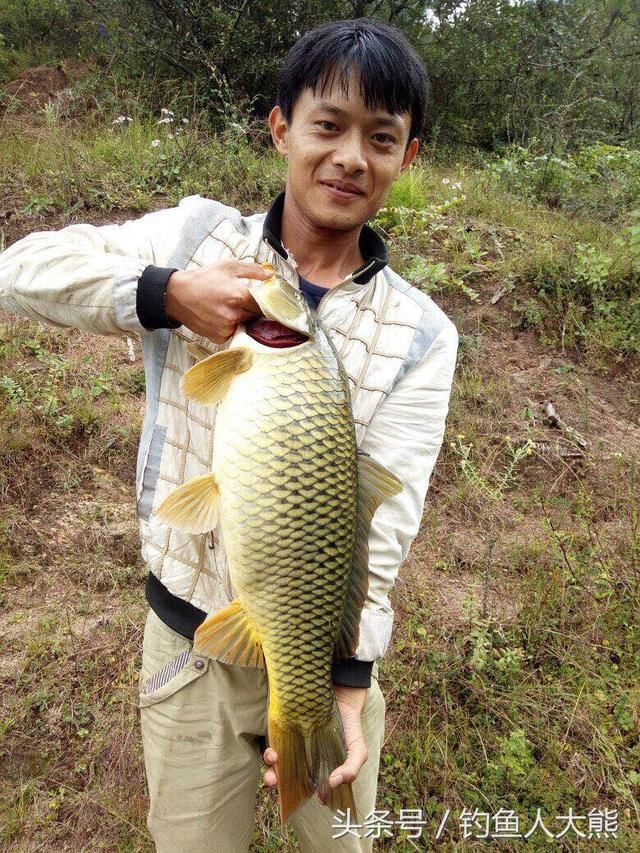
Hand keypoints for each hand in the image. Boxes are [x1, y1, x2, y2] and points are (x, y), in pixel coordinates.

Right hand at [166, 258, 269, 342]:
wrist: (178, 295)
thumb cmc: (203, 279)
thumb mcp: (228, 266)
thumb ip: (253, 270)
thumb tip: (271, 275)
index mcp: (239, 296)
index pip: (264, 304)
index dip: (262, 302)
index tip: (258, 299)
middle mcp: (234, 314)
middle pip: (255, 316)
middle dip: (251, 310)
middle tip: (239, 302)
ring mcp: (226, 328)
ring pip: (245, 325)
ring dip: (241, 319)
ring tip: (227, 308)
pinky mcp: (219, 337)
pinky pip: (233, 333)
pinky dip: (230, 327)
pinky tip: (220, 317)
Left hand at [262, 685, 368, 801]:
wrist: (343, 696)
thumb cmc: (350, 727)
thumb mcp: (358, 750)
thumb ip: (352, 769)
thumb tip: (334, 783)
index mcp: (318, 769)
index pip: (305, 787)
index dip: (302, 794)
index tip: (302, 795)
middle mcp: (303, 759)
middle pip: (285, 776)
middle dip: (277, 781)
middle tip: (274, 782)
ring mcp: (293, 745)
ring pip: (277, 762)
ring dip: (270, 768)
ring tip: (273, 761)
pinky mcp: (285, 730)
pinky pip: (273, 744)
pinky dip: (270, 751)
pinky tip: (273, 751)